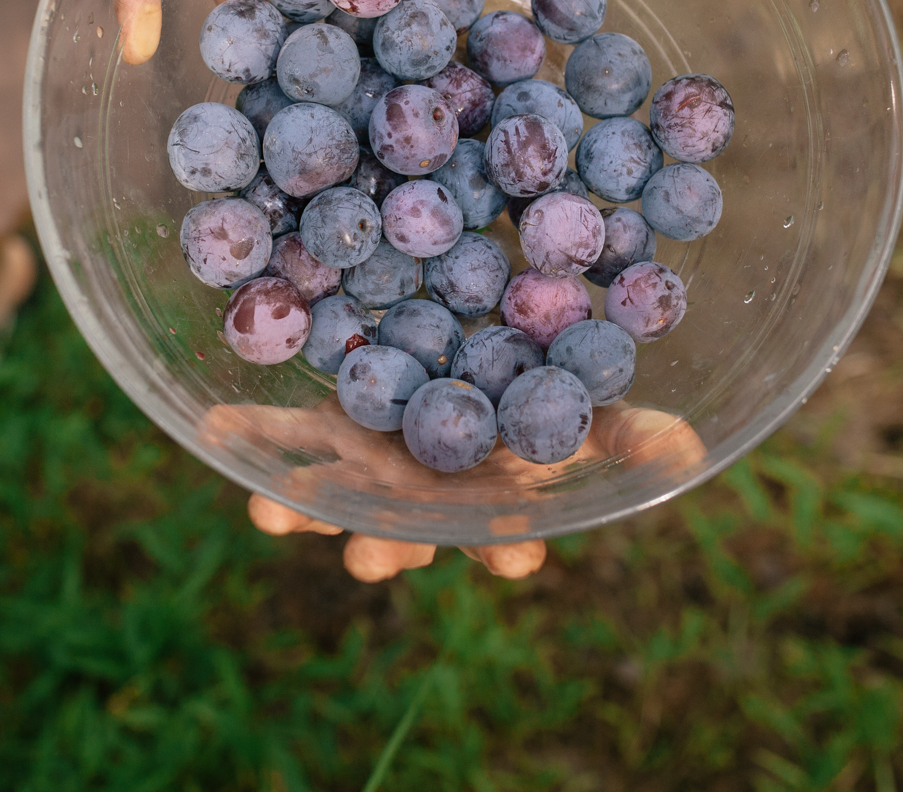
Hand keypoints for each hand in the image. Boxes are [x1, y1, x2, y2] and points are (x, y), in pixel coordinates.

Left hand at [205, 398, 706, 581]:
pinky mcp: (323, 426)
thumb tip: (692, 451)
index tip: (515, 550)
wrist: (456, 347)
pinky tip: (210, 423)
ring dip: (299, 506)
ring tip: (266, 511)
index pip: (502, 534)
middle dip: (389, 549)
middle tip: (377, 555)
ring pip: (329, 497)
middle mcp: (421, 496)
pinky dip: (246, 430)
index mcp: (486, 500)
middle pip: (403, 534)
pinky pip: (280, 431)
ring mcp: (366, 467)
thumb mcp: (575, 407)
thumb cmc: (526, 391)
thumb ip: (622, 433)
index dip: (507, 546)